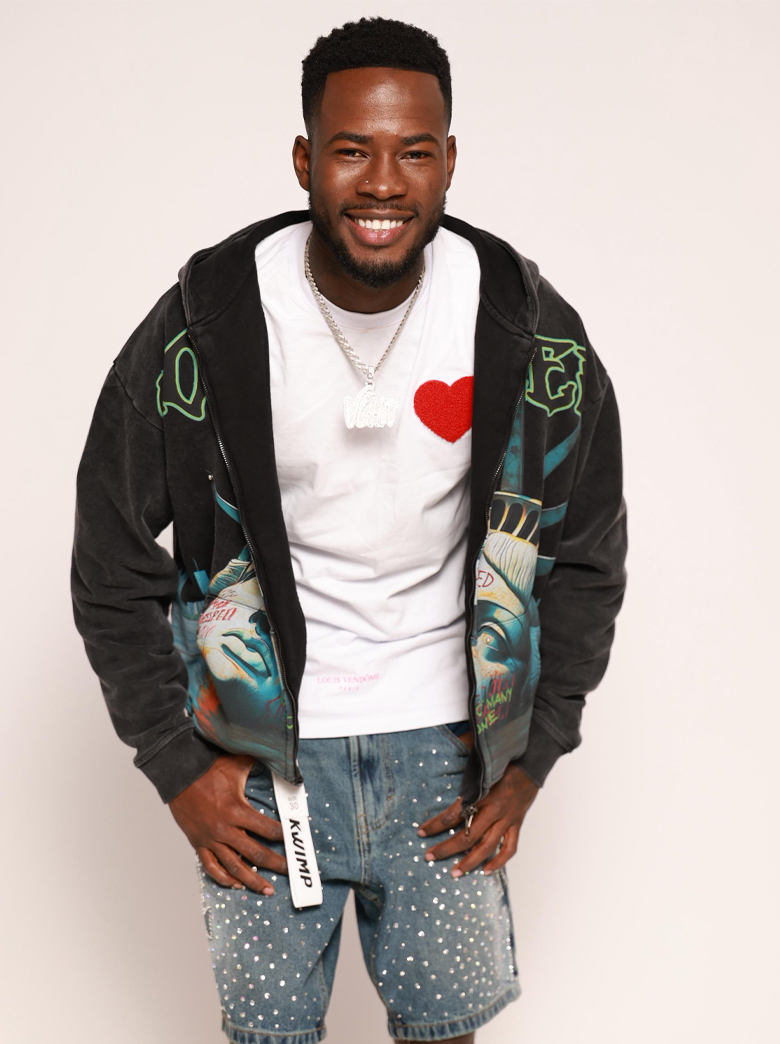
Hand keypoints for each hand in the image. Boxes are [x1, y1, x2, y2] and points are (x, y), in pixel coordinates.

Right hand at [168, 753, 286, 893]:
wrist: (179, 774)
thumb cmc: (208, 768)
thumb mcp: (238, 762)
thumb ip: (259, 761)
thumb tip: (276, 754)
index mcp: (237, 810)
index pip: (267, 829)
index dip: (283, 835)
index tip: (293, 839)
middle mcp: (225, 829)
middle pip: (255, 853)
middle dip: (275, 863)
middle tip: (288, 871)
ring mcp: (211, 839)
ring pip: (235, 867)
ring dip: (252, 880)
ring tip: (266, 889)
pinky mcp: (199, 843)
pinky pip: (211, 867)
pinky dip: (224, 878)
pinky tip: (236, 884)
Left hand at [418, 762, 537, 876]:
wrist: (531, 762)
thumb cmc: (502, 760)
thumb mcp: (478, 761)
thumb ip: (458, 758)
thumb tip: (443, 747)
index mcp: (481, 793)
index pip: (454, 814)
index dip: (435, 824)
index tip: (421, 832)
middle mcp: (493, 809)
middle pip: (467, 836)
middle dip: (446, 848)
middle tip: (429, 856)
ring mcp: (507, 819)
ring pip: (487, 847)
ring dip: (470, 862)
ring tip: (455, 873)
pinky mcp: (517, 824)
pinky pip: (509, 848)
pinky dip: (499, 861)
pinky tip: (487, 871)